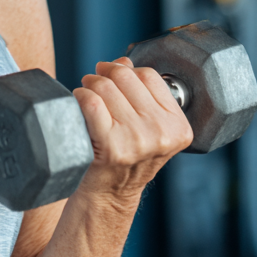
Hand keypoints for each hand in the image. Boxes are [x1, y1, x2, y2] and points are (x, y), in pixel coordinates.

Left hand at [73, 56, 192, 200]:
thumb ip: (140, 92)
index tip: (113, 76)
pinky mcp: (111, 146)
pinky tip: (78, 106)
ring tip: (86, 96)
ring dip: (89, 85)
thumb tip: (124, 61)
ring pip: (104, 87)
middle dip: (104, 74)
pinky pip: (90, 102)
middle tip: (94, 83)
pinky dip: (79, 97)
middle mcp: (161, 134)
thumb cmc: (125, 157)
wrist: (109, 194)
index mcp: (177, 127)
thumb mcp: (145, 126)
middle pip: (125, 77)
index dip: (125, 70)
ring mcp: (137, 141)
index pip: (149, 76)